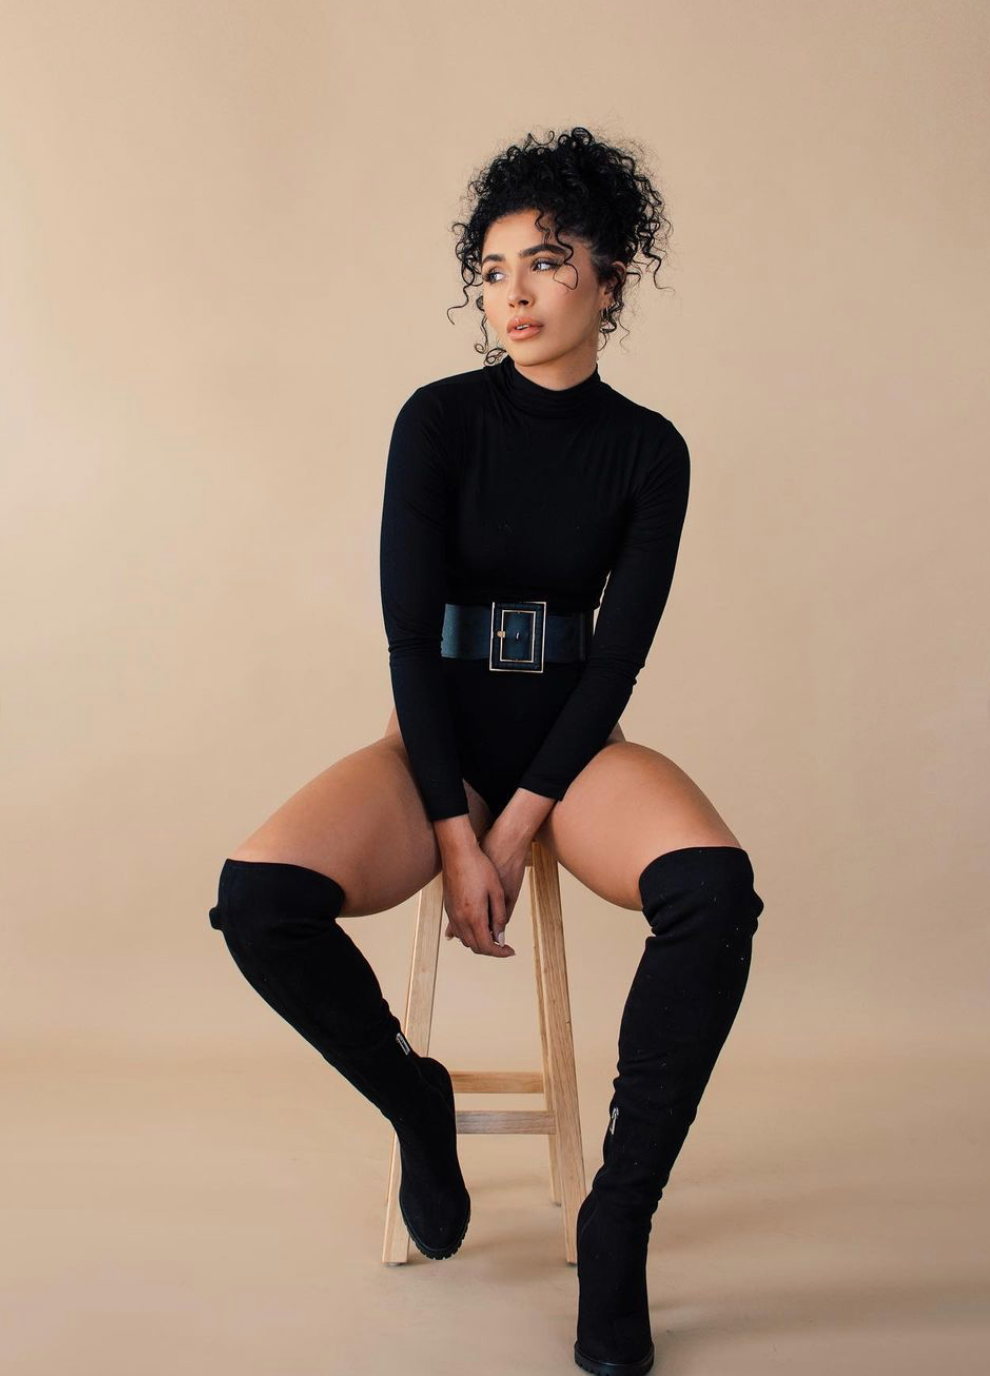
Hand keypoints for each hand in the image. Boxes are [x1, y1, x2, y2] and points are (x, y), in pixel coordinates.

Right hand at [440, 842, 515, 957]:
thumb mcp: (496, 892)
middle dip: (491, 949)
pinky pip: (458, 929)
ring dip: (479, 942)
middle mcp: (460, 919)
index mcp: (473, 916)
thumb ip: (499, 916)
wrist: (458, 852)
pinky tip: (478, 928)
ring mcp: (452, 913)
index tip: (511, 950)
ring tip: (493, 934)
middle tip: (504, 945)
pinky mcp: (448, 907)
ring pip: (465, 939)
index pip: (487, 946)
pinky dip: (469, 934)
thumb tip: (501, 937)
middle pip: (475, 946)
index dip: (500, 952)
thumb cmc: (480, 868)